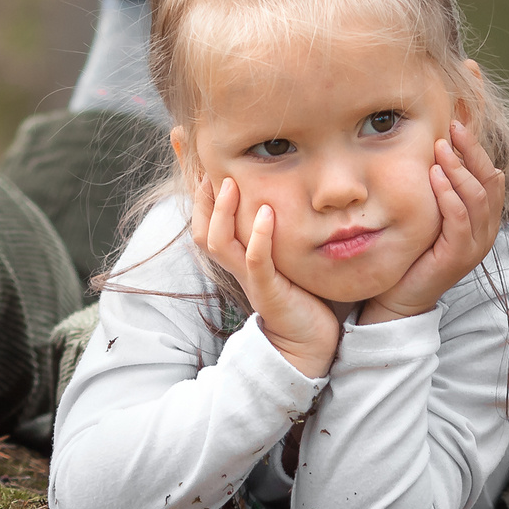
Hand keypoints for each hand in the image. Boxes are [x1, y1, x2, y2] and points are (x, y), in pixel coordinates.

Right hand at [195, 177, 340, 378]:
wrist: (308, 343)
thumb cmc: (301, 297)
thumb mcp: (284, 258)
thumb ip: (276, 233)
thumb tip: (283, 196)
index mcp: (237, 259)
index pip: (206, 225)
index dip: (199, 197)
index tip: (203, 166)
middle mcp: (237, 267)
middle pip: (202, 232)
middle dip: (202, 199)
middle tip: (210, 168)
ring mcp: (250, 279)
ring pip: (220, 244)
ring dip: (223, 213)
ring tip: (232, 183)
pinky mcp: (269, 291)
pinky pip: (256, 262)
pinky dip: (260, 238)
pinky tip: (267, 213)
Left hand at [360, 120, 504, 324]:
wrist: (401, 296)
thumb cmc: (414, 249)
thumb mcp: (432, 213)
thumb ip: (441, 188)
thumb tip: (439, 149)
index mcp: (484, 218)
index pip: (491, 176)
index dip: (477, 149)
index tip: (457, 124)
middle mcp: (486, 230)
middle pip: (490, 181)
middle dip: (472, 151)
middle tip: (453, 127)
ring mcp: (475, 244)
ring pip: (476, 197)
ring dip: (459, 168)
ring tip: (441, 148)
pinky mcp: (459, 256)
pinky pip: (460, 219)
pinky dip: (449, 194)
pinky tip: (435, 176)